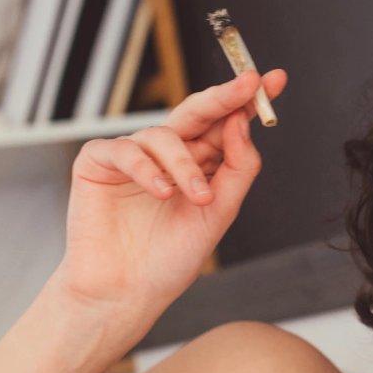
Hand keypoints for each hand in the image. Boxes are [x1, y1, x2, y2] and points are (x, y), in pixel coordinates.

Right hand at [54, 70, 287, 325]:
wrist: (128, 292)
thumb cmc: (172, 258)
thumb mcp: (220, 212)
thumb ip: (237, 168)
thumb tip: (242, 122)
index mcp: (200, 163)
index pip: (227, 124)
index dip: (248, 101)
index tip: (275, 80)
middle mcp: (168, 154)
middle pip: (198, 113)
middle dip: (224, 97)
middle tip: (247, 86)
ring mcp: (133, 156)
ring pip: (166, 135)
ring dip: (187, 164)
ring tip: (199, 197)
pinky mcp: (97, 164)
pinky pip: (125, 150)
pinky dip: (147, 168)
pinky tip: (162, 192)